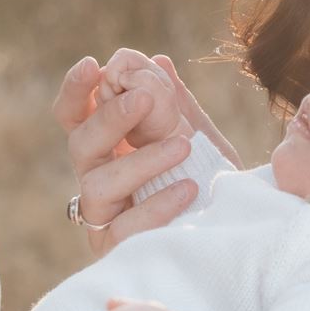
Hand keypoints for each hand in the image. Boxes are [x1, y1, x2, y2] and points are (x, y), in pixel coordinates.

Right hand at [53, 50, 240, 254]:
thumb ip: (175, 105)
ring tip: (183, 147)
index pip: (76, 116)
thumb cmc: (205, 183)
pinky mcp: (117, 250)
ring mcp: (103, 217)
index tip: (93, 65)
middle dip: (109, 118)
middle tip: (143, 98)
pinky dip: (156, 204)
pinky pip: (126, 226)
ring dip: (139, 161)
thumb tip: (157, 60)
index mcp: (107, 147)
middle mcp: (96, 179)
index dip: (77, 91)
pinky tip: (188, 187)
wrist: (233, 232)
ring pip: (98, 184)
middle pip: (80, 143)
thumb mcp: (197, 139)